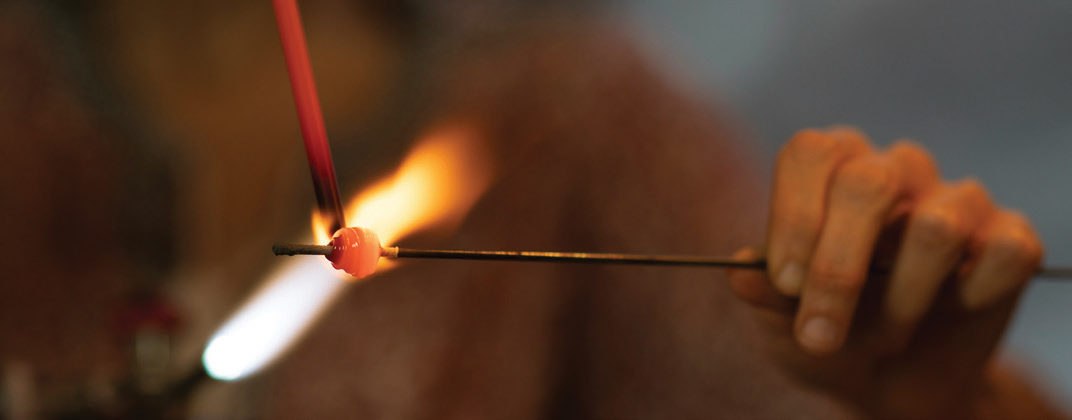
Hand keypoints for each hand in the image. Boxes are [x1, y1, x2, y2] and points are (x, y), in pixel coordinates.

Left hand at [728, 127, 1043, 418]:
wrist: (890, 382)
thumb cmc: (825, 334)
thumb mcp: (781, 325)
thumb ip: (762, 295)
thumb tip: (740, 271)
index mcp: (831, 169)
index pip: (810, 152)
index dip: (794, 216)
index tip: (784, 285)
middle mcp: (893, 169)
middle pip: (868, 183)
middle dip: (838, 269)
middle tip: (819, 337)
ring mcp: (956, 199)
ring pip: (937, 227)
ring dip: (902, 300)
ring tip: (886, 336)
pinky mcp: (1007, 237)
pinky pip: (1003, 254)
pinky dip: (973, 297)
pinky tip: (955, 311)